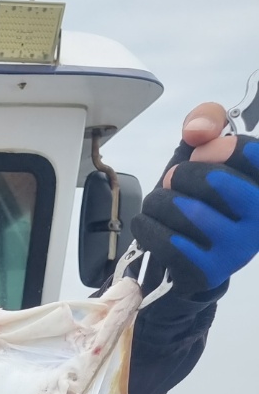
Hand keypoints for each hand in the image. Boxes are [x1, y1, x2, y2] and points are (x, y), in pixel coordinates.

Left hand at [132, 102, 258, 296]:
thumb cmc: (201, 196)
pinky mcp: (207, 272)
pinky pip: (164, 240)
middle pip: (210, 179)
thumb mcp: (207, 152)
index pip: (246, 150)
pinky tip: (149, 224)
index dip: (213, 148)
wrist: (191, 258)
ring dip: (157, 201)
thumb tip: (197, 131)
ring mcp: (237, 249)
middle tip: (172, 182)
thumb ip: (209, 121)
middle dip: (179, 175)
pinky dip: (146, 226)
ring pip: (181, 209)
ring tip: (158, 205)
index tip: (201, 156)